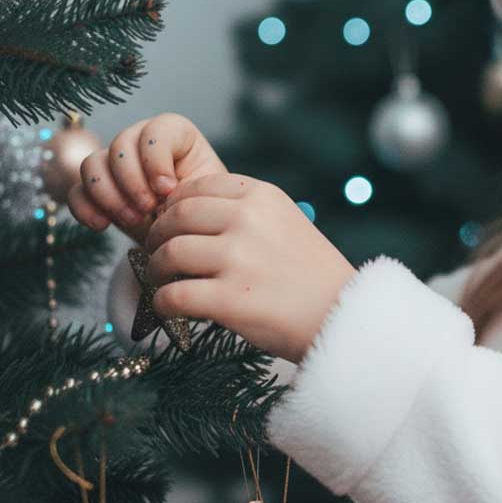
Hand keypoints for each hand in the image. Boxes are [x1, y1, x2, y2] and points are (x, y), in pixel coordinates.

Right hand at [67, 113, 227, 246]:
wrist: (188, 236)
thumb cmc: (203, 210)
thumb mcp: (206, 196)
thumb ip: (189, 186)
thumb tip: (163, 191)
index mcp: (176, 135)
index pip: (156, 130)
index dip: (156, 159)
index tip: (168, 189)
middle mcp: (141, 142)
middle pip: (120, 145)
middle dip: (132, 181)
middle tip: (148, 209)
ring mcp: (115, 164)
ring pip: (92, 164)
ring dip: (109, 195)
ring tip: (133, 220)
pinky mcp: (97, 190)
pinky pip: (76, 191)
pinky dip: (85, 208)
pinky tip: (102, 225)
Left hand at [143, 172, 357, 363]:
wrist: (343, 315)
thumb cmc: (313, 274)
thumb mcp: (287, 222)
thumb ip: (246, 212)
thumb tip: (185, 214)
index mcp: (263, 196)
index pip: (198, 187)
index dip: (175, 206)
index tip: (172, 224)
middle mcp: (248, 220)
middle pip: (176, 217)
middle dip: (158, 236)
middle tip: (157, 253)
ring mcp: (238, 259)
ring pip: (169, 254)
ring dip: (157, 270)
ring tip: (164, 281)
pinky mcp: (229, 299)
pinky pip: (172, 296)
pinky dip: (163, 303)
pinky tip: (170, 308)